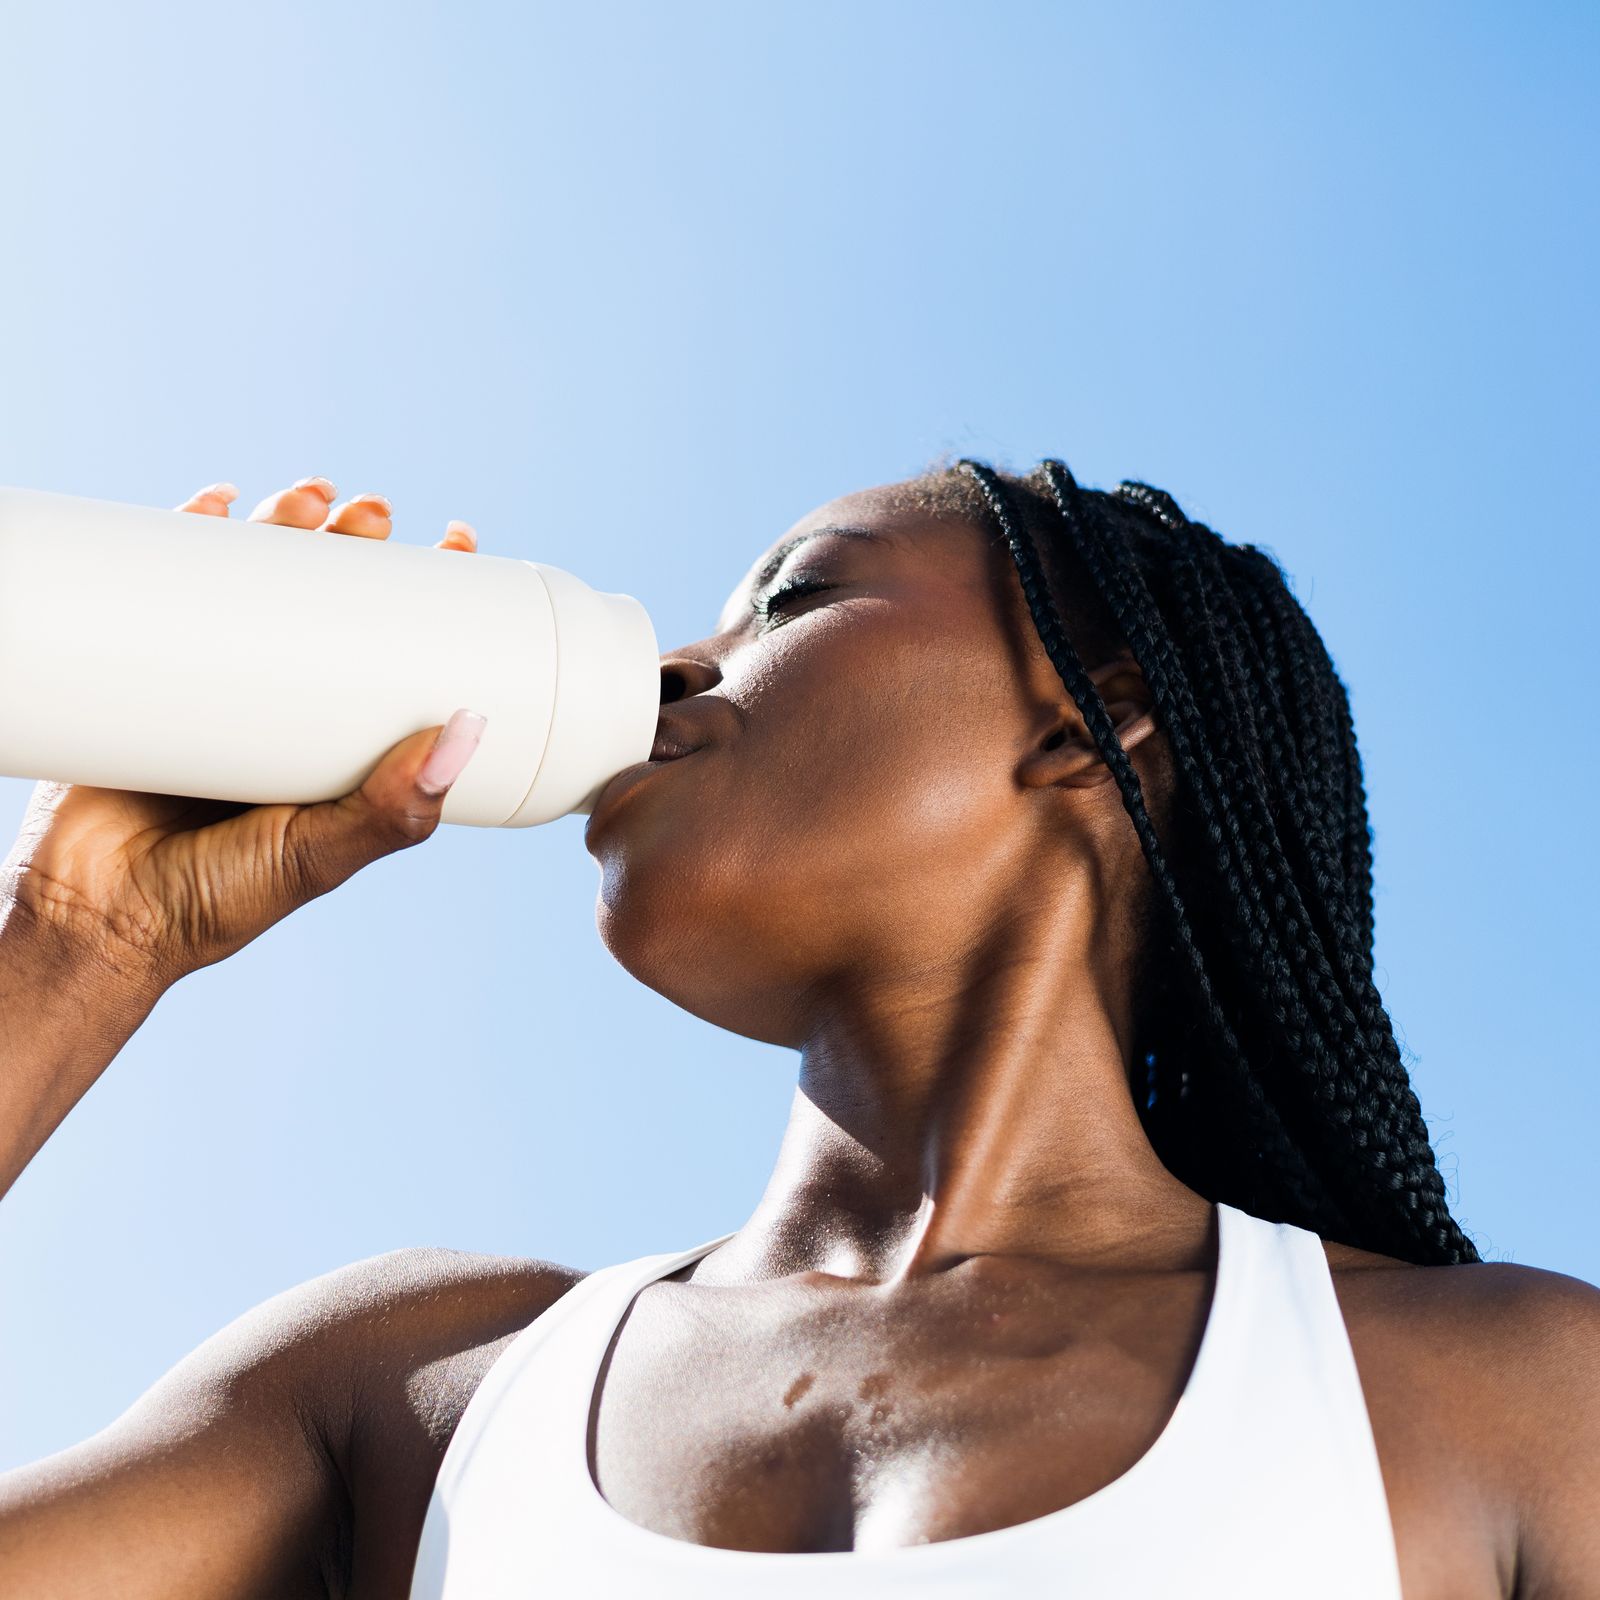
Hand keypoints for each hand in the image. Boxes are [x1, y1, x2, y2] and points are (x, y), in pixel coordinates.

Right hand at [0, 477, 484, 989]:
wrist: (92, 921)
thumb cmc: (214, 902)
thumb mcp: (318, 853)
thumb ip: (389, 812)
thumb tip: (470, 733)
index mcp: (340, 746)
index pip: (398, 651)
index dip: (429, 595)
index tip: (458, 543)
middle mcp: (286, 708)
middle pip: (329, 600)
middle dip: (354, 544)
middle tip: (374, 513)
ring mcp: (215, 687)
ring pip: (256, 584)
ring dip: (283, 527)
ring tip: (308, 497)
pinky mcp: (144, 678)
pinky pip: (166, 594)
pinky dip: (186, 541)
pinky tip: (213, 502)